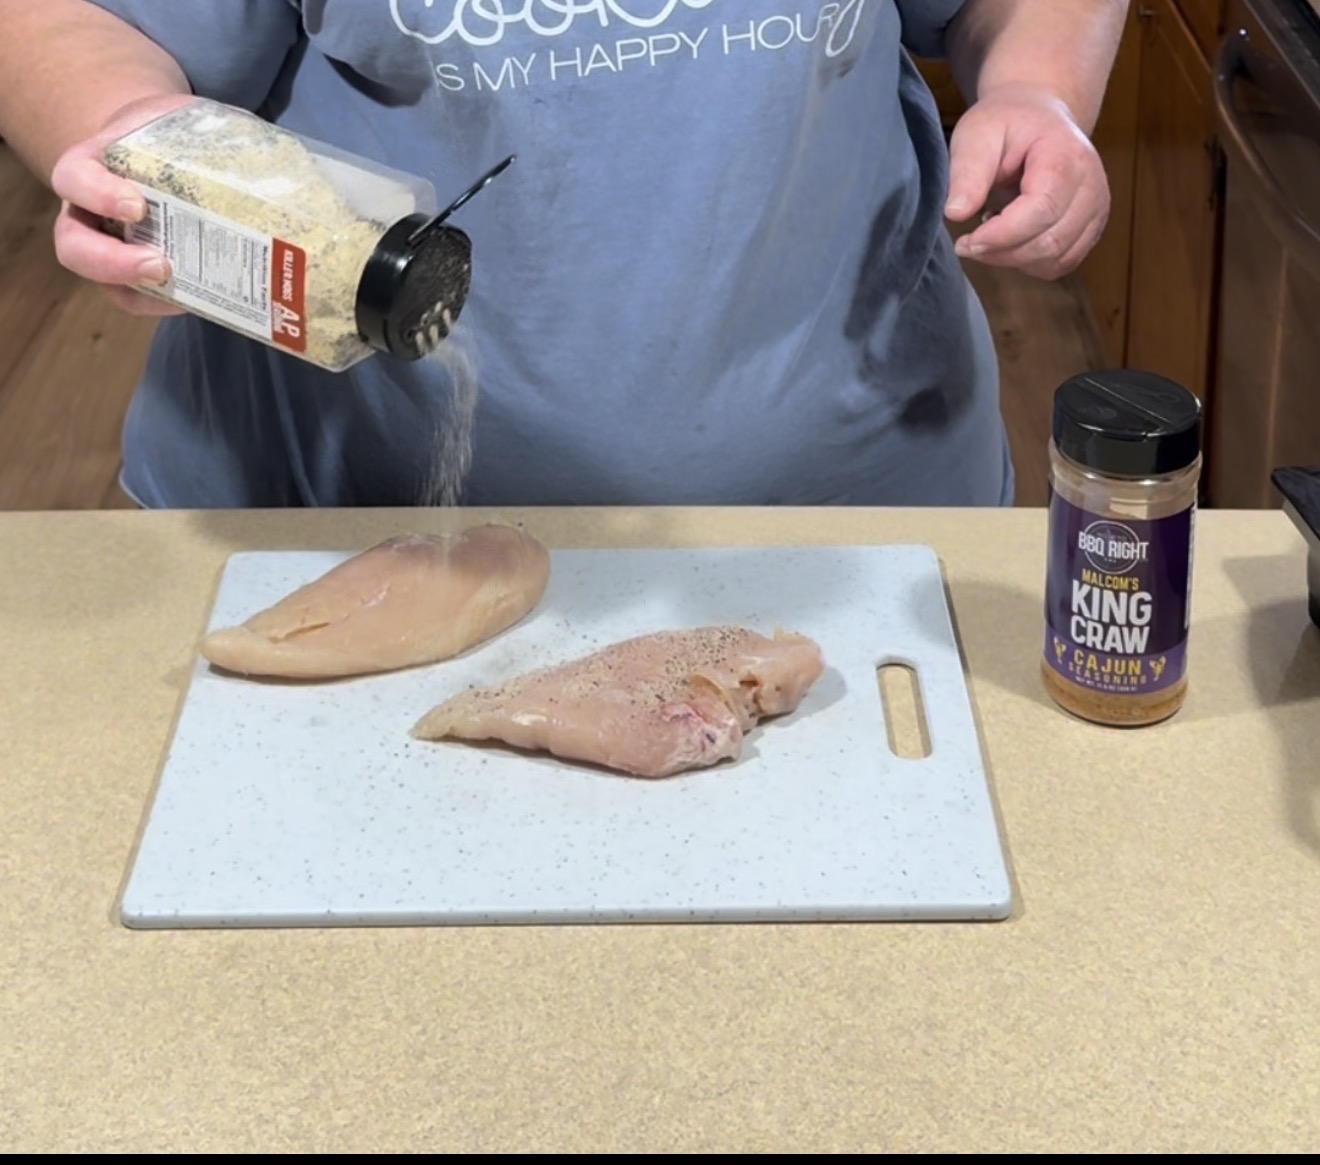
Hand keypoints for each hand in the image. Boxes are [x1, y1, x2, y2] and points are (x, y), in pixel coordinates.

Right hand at [48, 93, 194, 316]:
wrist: (160, 148)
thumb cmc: (168, 133)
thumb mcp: (182, 118)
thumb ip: (210, 126)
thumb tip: (263, 146)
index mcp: (90, 167)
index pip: (73, 179)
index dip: (97, 194)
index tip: (137, 205)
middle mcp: (88, 213)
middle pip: (75, 247)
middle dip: (111, 263)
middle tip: (159, 264)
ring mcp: (110, 249)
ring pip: (106, 284)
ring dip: (140, 292)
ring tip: (180, 291)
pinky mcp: (137, 274)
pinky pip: (141, 299)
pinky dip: (167, 303)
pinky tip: (202, 299)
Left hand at [943, 83, 1109, 280]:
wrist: (1038, 118)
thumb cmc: (1007, 124)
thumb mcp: (977, 135)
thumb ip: (967, 172)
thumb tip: (956, 213)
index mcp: (1066, 156)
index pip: (1042, 210)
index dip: (1001, 236)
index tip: (965, 241)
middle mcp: (1091, 185)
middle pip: (1049, 242)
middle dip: (1001, 253)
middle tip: (968, 243)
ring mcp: (1096, 209)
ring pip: (1055, 260)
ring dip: (1014, 259)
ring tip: (992, 232)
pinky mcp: (1090, 228)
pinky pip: (1060, 264)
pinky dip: (1030, 262)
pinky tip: (1012, 239)